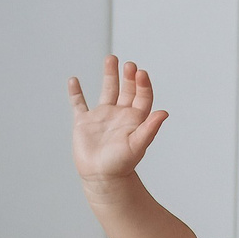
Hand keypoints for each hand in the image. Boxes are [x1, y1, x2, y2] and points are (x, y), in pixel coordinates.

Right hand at [68, 56, 168, 185]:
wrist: (101, 178)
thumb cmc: (121, 165)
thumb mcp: (137, 145)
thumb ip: (150, 128)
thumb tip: (164, 113)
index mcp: (134, 119)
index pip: (142, 96)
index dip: (143, 84)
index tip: (140, 73)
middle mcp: (119, 115)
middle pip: (126, 89)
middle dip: (128, 75)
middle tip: (129, 64)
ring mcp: (101, 117)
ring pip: (106, 90)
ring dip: (109, 75)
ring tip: (111, 59)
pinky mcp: (84, 123)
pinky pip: (79, 104)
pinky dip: (76, 92)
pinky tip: (74, 80)